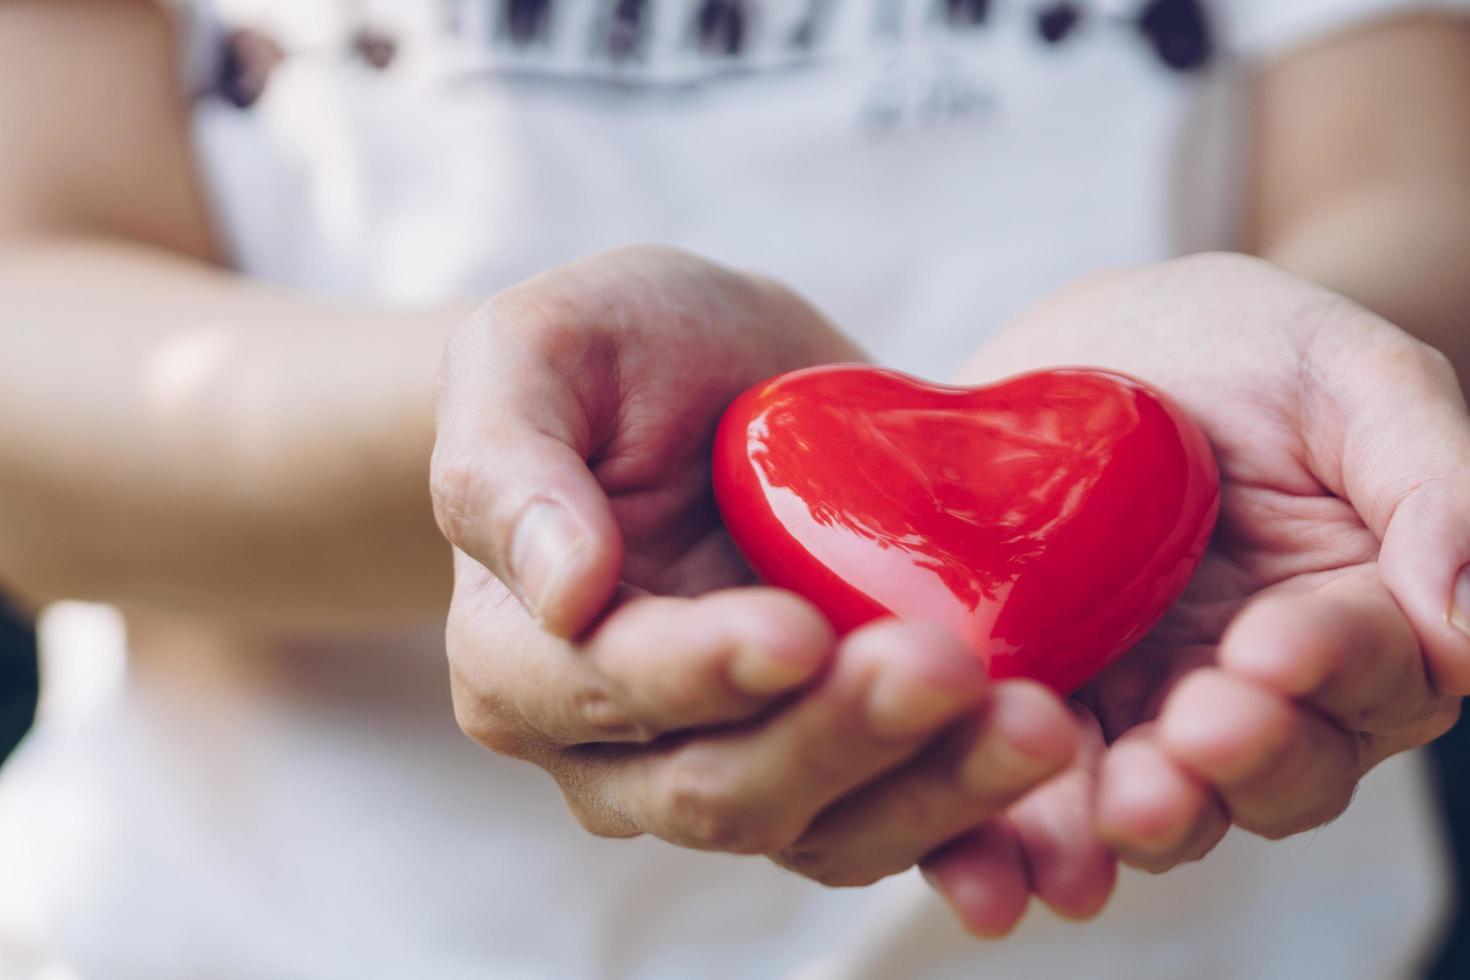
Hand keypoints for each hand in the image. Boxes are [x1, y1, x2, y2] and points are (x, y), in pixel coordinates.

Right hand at [431, 247, 1078, 896]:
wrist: (704, 383)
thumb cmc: (611, 357)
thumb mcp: (536, 350)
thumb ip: (508, 461)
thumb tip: (563, 593)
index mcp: (521, 657)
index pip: (604, 688)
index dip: (699, 671)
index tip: (798, 630)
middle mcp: (614, 746)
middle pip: (719, 787)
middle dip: (837, 739)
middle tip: (947, 670)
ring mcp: (731, 763)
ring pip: (823, 828)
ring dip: (932, 793)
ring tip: (1034, 725)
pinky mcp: (836, 763)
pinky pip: (902, 820)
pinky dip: (978, 818)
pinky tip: (1048, 769)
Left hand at [925, 253, 1468, 930]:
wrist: (1084, 344)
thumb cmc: (1240, 347)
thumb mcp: (1349, 376)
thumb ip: (1432, 484)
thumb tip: (1469, 634)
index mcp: (1358, 621)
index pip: (1372, 672)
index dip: (1327, 666)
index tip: (1267, 645)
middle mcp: (1260, 691)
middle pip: (1273, 772)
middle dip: (1235, 766)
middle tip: (1190, 734)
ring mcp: (1143, 708)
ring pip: (1158, 802)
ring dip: (1133, 821)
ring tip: (1105, 808)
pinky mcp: (1041, 707)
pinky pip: (1031, 789)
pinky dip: (1016, 833)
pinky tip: (993, 853)